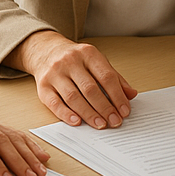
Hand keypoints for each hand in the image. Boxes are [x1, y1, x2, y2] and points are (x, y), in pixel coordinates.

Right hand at [12, 31, 137, 128]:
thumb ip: (114, 78)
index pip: (106, 76)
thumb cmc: (76, 59)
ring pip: (73, 97)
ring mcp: (54, 74)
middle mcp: (70, 61)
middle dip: (105, 107)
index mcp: (88, 53)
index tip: (125, 110)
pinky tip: (77, 122)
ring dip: (89, 113)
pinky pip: (54, 103)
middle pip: (90, 88)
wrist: (46, 51)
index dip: (117, 95)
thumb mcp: (96, 61)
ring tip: (100, 124)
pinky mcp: (43, 86)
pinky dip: (66, 114)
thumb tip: (131, 94)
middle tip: (114, 121)